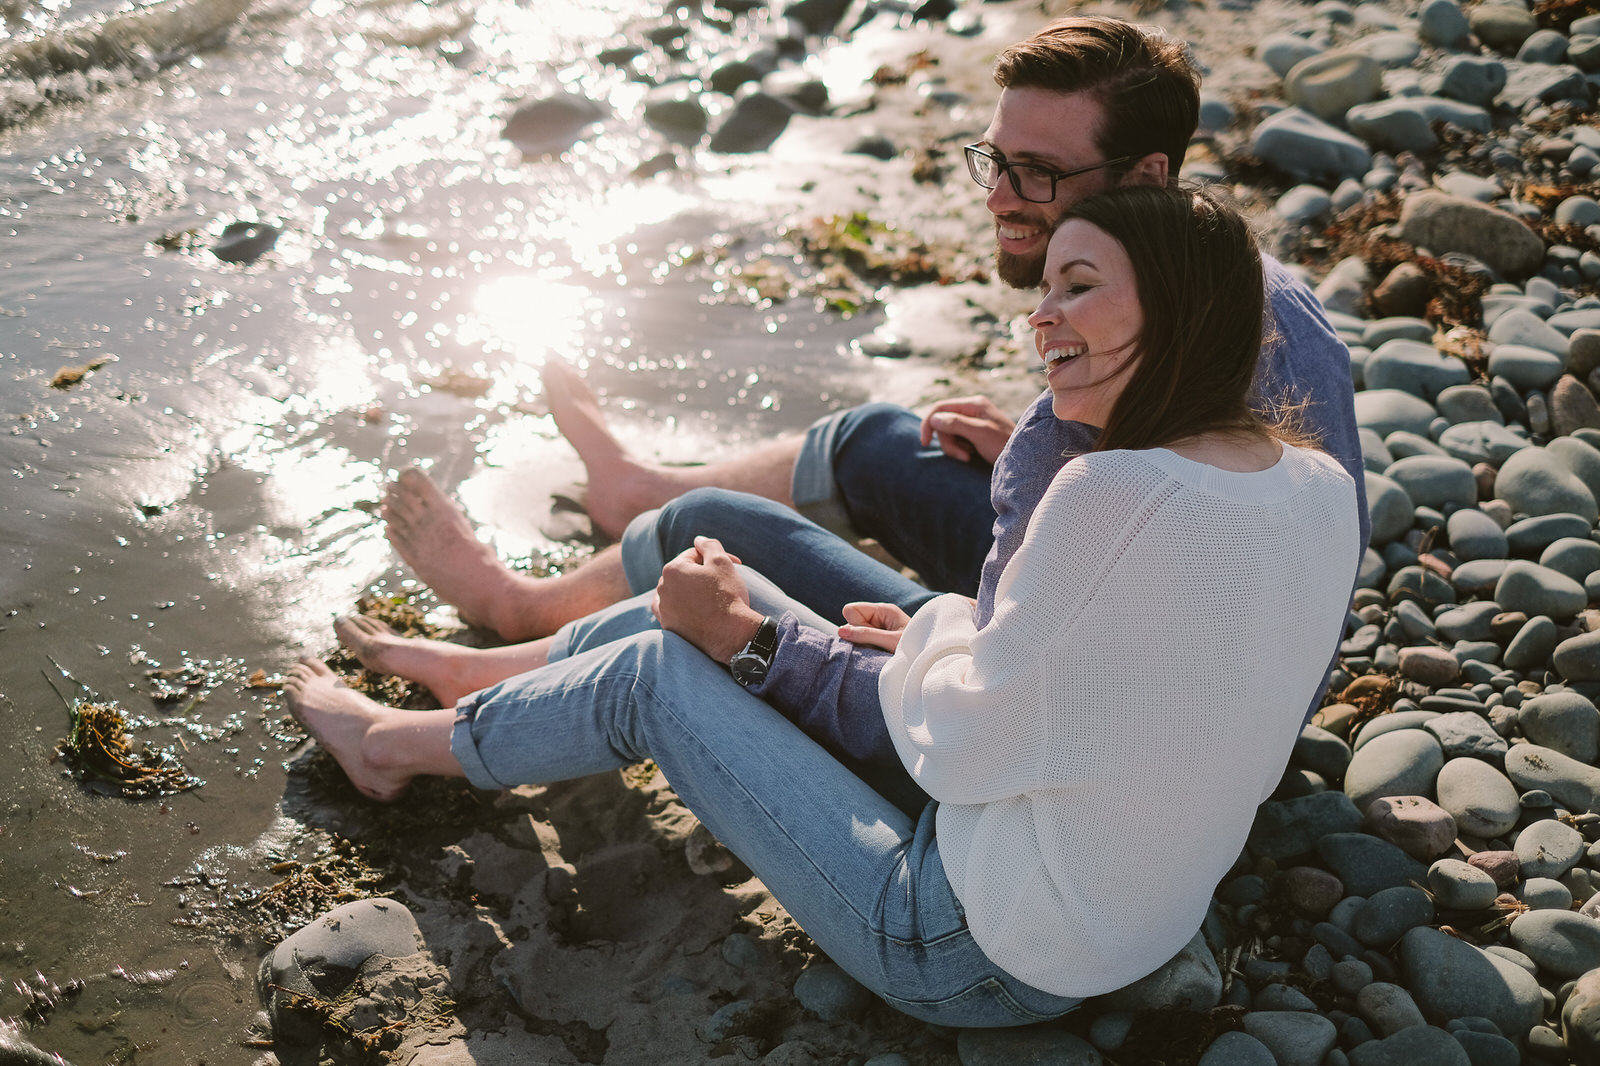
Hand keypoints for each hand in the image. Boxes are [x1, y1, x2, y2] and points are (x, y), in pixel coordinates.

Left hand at [652, 536, 764, 662]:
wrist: (731, 634)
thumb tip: (698, 539)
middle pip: (683, 573)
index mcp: (672, 569)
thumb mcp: (722, 562)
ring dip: (689, 589)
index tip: (733, 566)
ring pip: (676, 591)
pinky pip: (669, 611)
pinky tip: (687, 607)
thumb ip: (708, 545)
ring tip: (708, 595)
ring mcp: (664, 609)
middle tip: (722, 580)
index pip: (693, 555)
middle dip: (700, 573)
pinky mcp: (668, 626)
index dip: (714, 558)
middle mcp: (662, 588)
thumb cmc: (727, 596)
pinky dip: (678, 607)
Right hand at [837, 601, 911, 652]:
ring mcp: (879, 629)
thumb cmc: (916, 647)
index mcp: (884, 610)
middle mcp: (880, 617)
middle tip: (878, 645)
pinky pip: (861, 643)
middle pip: (851, 622)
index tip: (870, 636)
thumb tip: (841, 631)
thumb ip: (866, 635)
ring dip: (862, 645)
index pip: (851, 610)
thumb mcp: (891, 641)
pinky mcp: (879, 640)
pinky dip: (866, 650)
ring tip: (880, 652)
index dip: (854, 625)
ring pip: (855, 634)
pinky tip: (878, 655)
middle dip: (858, 635)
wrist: (932, 661)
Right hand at [918, 396, 1014, 464]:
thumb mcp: (980, 433)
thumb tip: (934, 419)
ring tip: (968, 457)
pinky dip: (960, 449)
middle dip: (948, 441)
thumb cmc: (1004, 445)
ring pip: (949, 433)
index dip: (929, 423)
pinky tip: (971, 455)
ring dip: (954, 447)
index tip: (924, 442)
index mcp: (974, 403)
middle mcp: (973, 409)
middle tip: (962, 456)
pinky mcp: (974, 433)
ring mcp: (974, 421)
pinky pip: (957, 439)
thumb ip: (956, 423)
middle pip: (943, 422)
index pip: (940, 407)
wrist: (1023, 459)